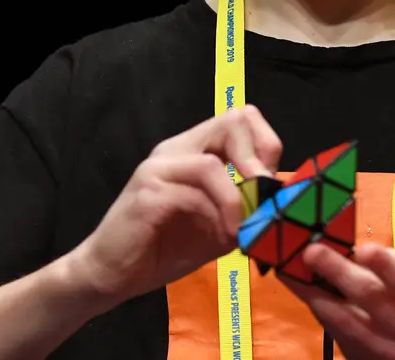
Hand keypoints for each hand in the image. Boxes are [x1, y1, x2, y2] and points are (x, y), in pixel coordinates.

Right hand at [66, 105, 281, 306]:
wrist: (113, 275)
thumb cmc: (165, 249)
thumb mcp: (220, 226)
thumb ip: (247, 208)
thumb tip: (281, 201)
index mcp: (194, 151)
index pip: (240, 119)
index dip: (266, 144)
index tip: (273, 183)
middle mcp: (176, 149)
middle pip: (231, 121)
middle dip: (257, 161)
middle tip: (264, 198)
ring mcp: (159, 167)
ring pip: (212, 162)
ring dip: (237, 199)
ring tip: (243, 227)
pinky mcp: (147, 192)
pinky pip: (191, 192)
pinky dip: (216, 213)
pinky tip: (223, 235)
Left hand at [281, 243, 394, 359]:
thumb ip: (390, 269)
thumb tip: (345, 246)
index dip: (387, 265)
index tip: (364, 250)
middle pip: (370, 299)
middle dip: (338, 272)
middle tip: (312, 251)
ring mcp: (384, 351)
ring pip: (343, 320)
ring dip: (314, 292)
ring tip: (290, 269)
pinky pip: (335, 331)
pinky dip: (317, 306)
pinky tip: (299, 287)